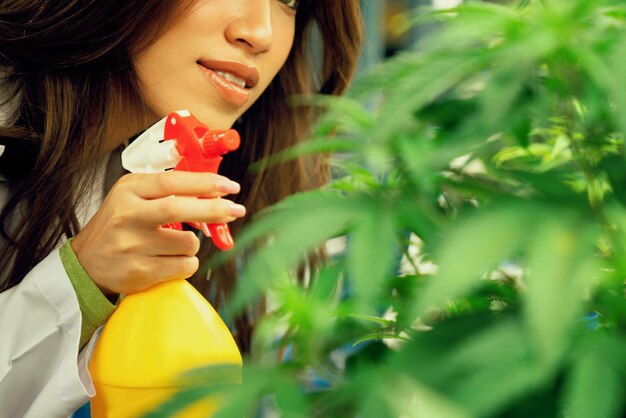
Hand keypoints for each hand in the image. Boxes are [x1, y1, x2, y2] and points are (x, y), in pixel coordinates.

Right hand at [71, 171, 244, 294]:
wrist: (86, 264)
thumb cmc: (119, 226)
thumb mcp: (133, 197)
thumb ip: (168, 191)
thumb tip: (216, 193)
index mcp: (129, 191)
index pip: (172, 181)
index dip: (205, 183)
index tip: (230, 186)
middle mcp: (128, 215)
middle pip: (180, 209)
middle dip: (215, 209)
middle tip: (237, 210)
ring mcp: (132, 245)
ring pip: (188, 243)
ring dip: (195, 244)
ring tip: (177, 245)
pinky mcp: (139, 272)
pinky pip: (184, 266)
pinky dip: (187, 263)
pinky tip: (170, 261)